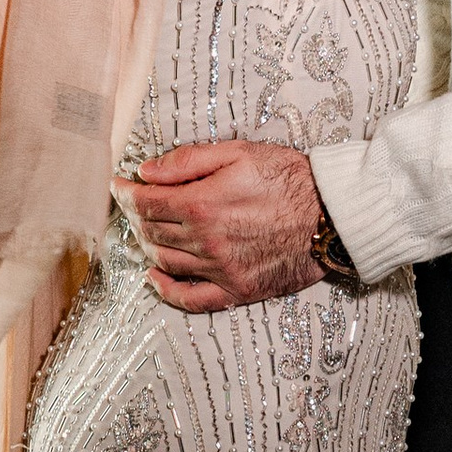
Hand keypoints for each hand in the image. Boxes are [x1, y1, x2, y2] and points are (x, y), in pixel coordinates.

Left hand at [131, 139, 323, 309]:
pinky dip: (166, 291)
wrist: (334, 216)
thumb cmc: (291, 179)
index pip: (146, 202)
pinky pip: (190, 299)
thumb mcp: (239, 152)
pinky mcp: (237, 290)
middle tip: (135, 205)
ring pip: (164, 262)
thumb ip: (188, 161)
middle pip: (151, 232)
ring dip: (148, 246)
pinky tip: (155, 278)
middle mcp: (205, 241)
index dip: (126, 193)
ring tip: (146, 231)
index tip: (118, 186)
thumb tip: (147, 171)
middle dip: (136, 216)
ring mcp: (220, 269)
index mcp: (202, 204)